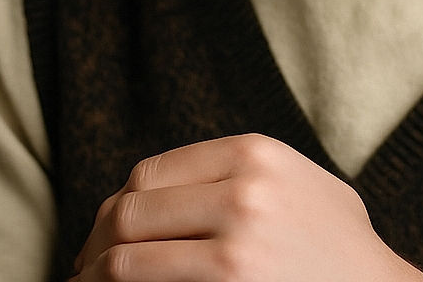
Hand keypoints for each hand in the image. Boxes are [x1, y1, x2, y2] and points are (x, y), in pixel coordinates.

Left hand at [71, 133, 422, 281]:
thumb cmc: (337, 245)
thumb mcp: (297, 182)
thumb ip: (241, 171)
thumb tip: (158, 188)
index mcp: (255, 152)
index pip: (151, 173)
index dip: (118, 206)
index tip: (106, 234)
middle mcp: (243, 188)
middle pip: (132, 208)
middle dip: (98, 242)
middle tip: (85, 269)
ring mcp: (237, 240)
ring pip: (127, 254)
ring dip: (96, 275)